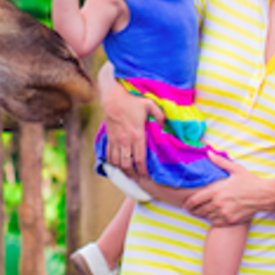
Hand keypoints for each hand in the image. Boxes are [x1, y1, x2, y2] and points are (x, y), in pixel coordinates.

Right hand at [98, 63, 159, 177]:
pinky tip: (117, 164)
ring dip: (122, 169)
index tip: (146, 175)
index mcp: (137, 135)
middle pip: (127, 164)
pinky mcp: (109, 138)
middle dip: (132, 173)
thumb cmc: (132, 101)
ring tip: (128, 171)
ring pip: (117, 162)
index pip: (140, 158)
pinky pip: (109, 155)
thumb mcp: (149, 105)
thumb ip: (159, 115)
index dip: (143, 170)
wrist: (112, 98)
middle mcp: (126, 140)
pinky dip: (112, 162)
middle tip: (137, 176)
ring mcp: (116, 140)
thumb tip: (166, 124)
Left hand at [183, 153, 274, 225]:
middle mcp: (219, 203)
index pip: (196, 200)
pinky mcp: (231, 221)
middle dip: (193, 211)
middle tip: (190, 210)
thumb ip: (220, 161)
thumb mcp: (235, 169)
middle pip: (199, 210)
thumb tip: (209, 152)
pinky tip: (213, 216)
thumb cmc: (249, 181)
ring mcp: (225, 214)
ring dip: (203, 215)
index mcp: (217, 191)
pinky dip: (213, 220)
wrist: (264, 196)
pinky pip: (216, 223)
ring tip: (200, 213)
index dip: (188, 204)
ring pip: (207, 217)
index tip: (184, 205)